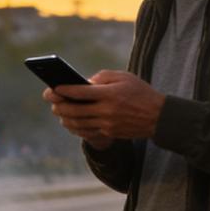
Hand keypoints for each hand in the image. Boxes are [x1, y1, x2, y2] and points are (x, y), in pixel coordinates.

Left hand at [41, 69, 164, 147]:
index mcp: (110, 94)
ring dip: (65, 118)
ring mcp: (107, 124)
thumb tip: (83, 82)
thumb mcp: (124, 77)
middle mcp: (107, 110)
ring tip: (59, 112)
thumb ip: (103, 77)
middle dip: (60, 106)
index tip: (53, 88)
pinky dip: (75, 127)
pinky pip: (86, 132)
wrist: (158, 116)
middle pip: (75, 110)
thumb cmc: (140, 92)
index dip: (64, 91)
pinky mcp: (109, 133)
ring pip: (78, 123)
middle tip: (52, 102)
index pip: (81, 92)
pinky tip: (70, 122)